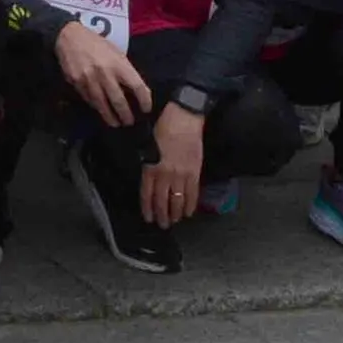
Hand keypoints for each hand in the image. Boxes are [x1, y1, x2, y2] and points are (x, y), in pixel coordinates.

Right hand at [54, 17, 150, 129]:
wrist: (69, 37)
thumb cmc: (97, 44)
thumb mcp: (116, 53)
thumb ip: (124, 70)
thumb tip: (135, 89)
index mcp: (119, 64)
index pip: (137, 86)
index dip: (144, 100)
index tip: (146, 109)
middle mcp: (105, 73)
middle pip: (119, 100)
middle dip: (125, 115)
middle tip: (129, 122)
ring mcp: (90, 79)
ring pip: (102, 104)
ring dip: (110, 116)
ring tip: (115, 123)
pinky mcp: (77, 83)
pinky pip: (88, 99)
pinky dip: (95, 106)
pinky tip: (99, 109)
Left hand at [142, 102, 206, 227]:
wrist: (184, 118)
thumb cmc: (163, 127)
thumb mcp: (148, 145)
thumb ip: (148, 164)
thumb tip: (149, 180)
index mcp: (151, 167)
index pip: (147, 194)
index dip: (148, 208)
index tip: (148, 218)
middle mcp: (165, 174)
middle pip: (162, 201)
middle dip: (161, 215)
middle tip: (162, 224)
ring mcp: (181, 175)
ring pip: (177, 200)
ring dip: (175, 213)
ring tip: (173, 221)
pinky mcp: (194, 173)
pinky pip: (192, 194)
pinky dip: (189, 205)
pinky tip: (187, 212)